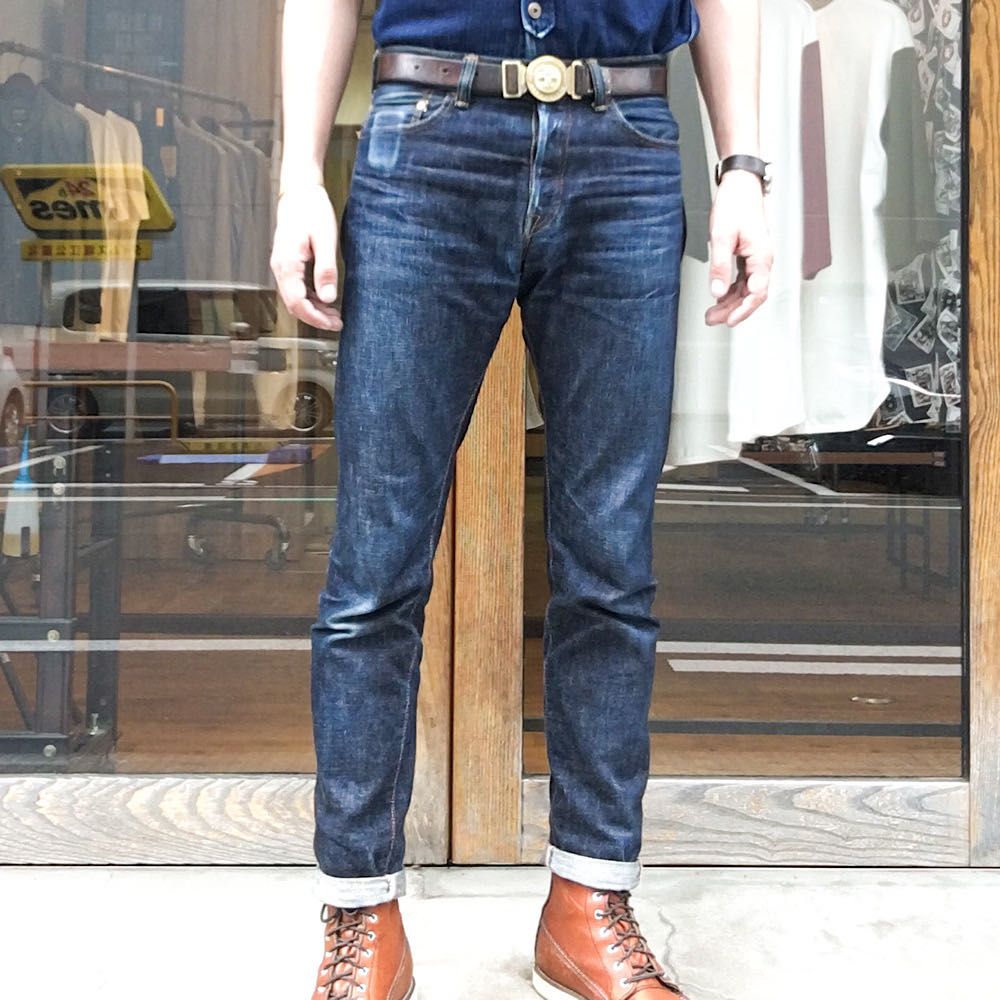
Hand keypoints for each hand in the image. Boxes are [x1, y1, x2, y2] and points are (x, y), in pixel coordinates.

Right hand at [270, 183, 342, 331]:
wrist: (300, 191)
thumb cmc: (312, 209)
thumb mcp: (325, 240)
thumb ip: (326, 270)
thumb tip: (328, 298)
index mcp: (288, 263)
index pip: (297, 302)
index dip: (315, 318)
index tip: (332, 324)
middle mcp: (281, 267)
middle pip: (294, 304)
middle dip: (315, 318)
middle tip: (336, 323)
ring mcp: (282, 265)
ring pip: (294, 298)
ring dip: (312, 309)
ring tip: (334, 315)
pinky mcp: (287, 263)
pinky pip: (295, 288)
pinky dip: (309, 298)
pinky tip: (324, 299)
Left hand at [705, 170, 772, 326]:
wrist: (740, 184)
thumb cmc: (736, 203)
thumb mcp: (722, 236)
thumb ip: (720, 265)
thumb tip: (717, 291)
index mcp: (761, 256)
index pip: (757, 293)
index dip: (743, 310)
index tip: (729, 321)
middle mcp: (763, 260)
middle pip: (752, 295)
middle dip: (733, 310)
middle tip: (713, 319)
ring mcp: (757, 258)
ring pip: (747, 289)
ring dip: (730, 303)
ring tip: (712, 313)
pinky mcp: (749, 255)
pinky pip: (743, 280)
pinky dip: (731, 291)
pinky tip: (720, 296)